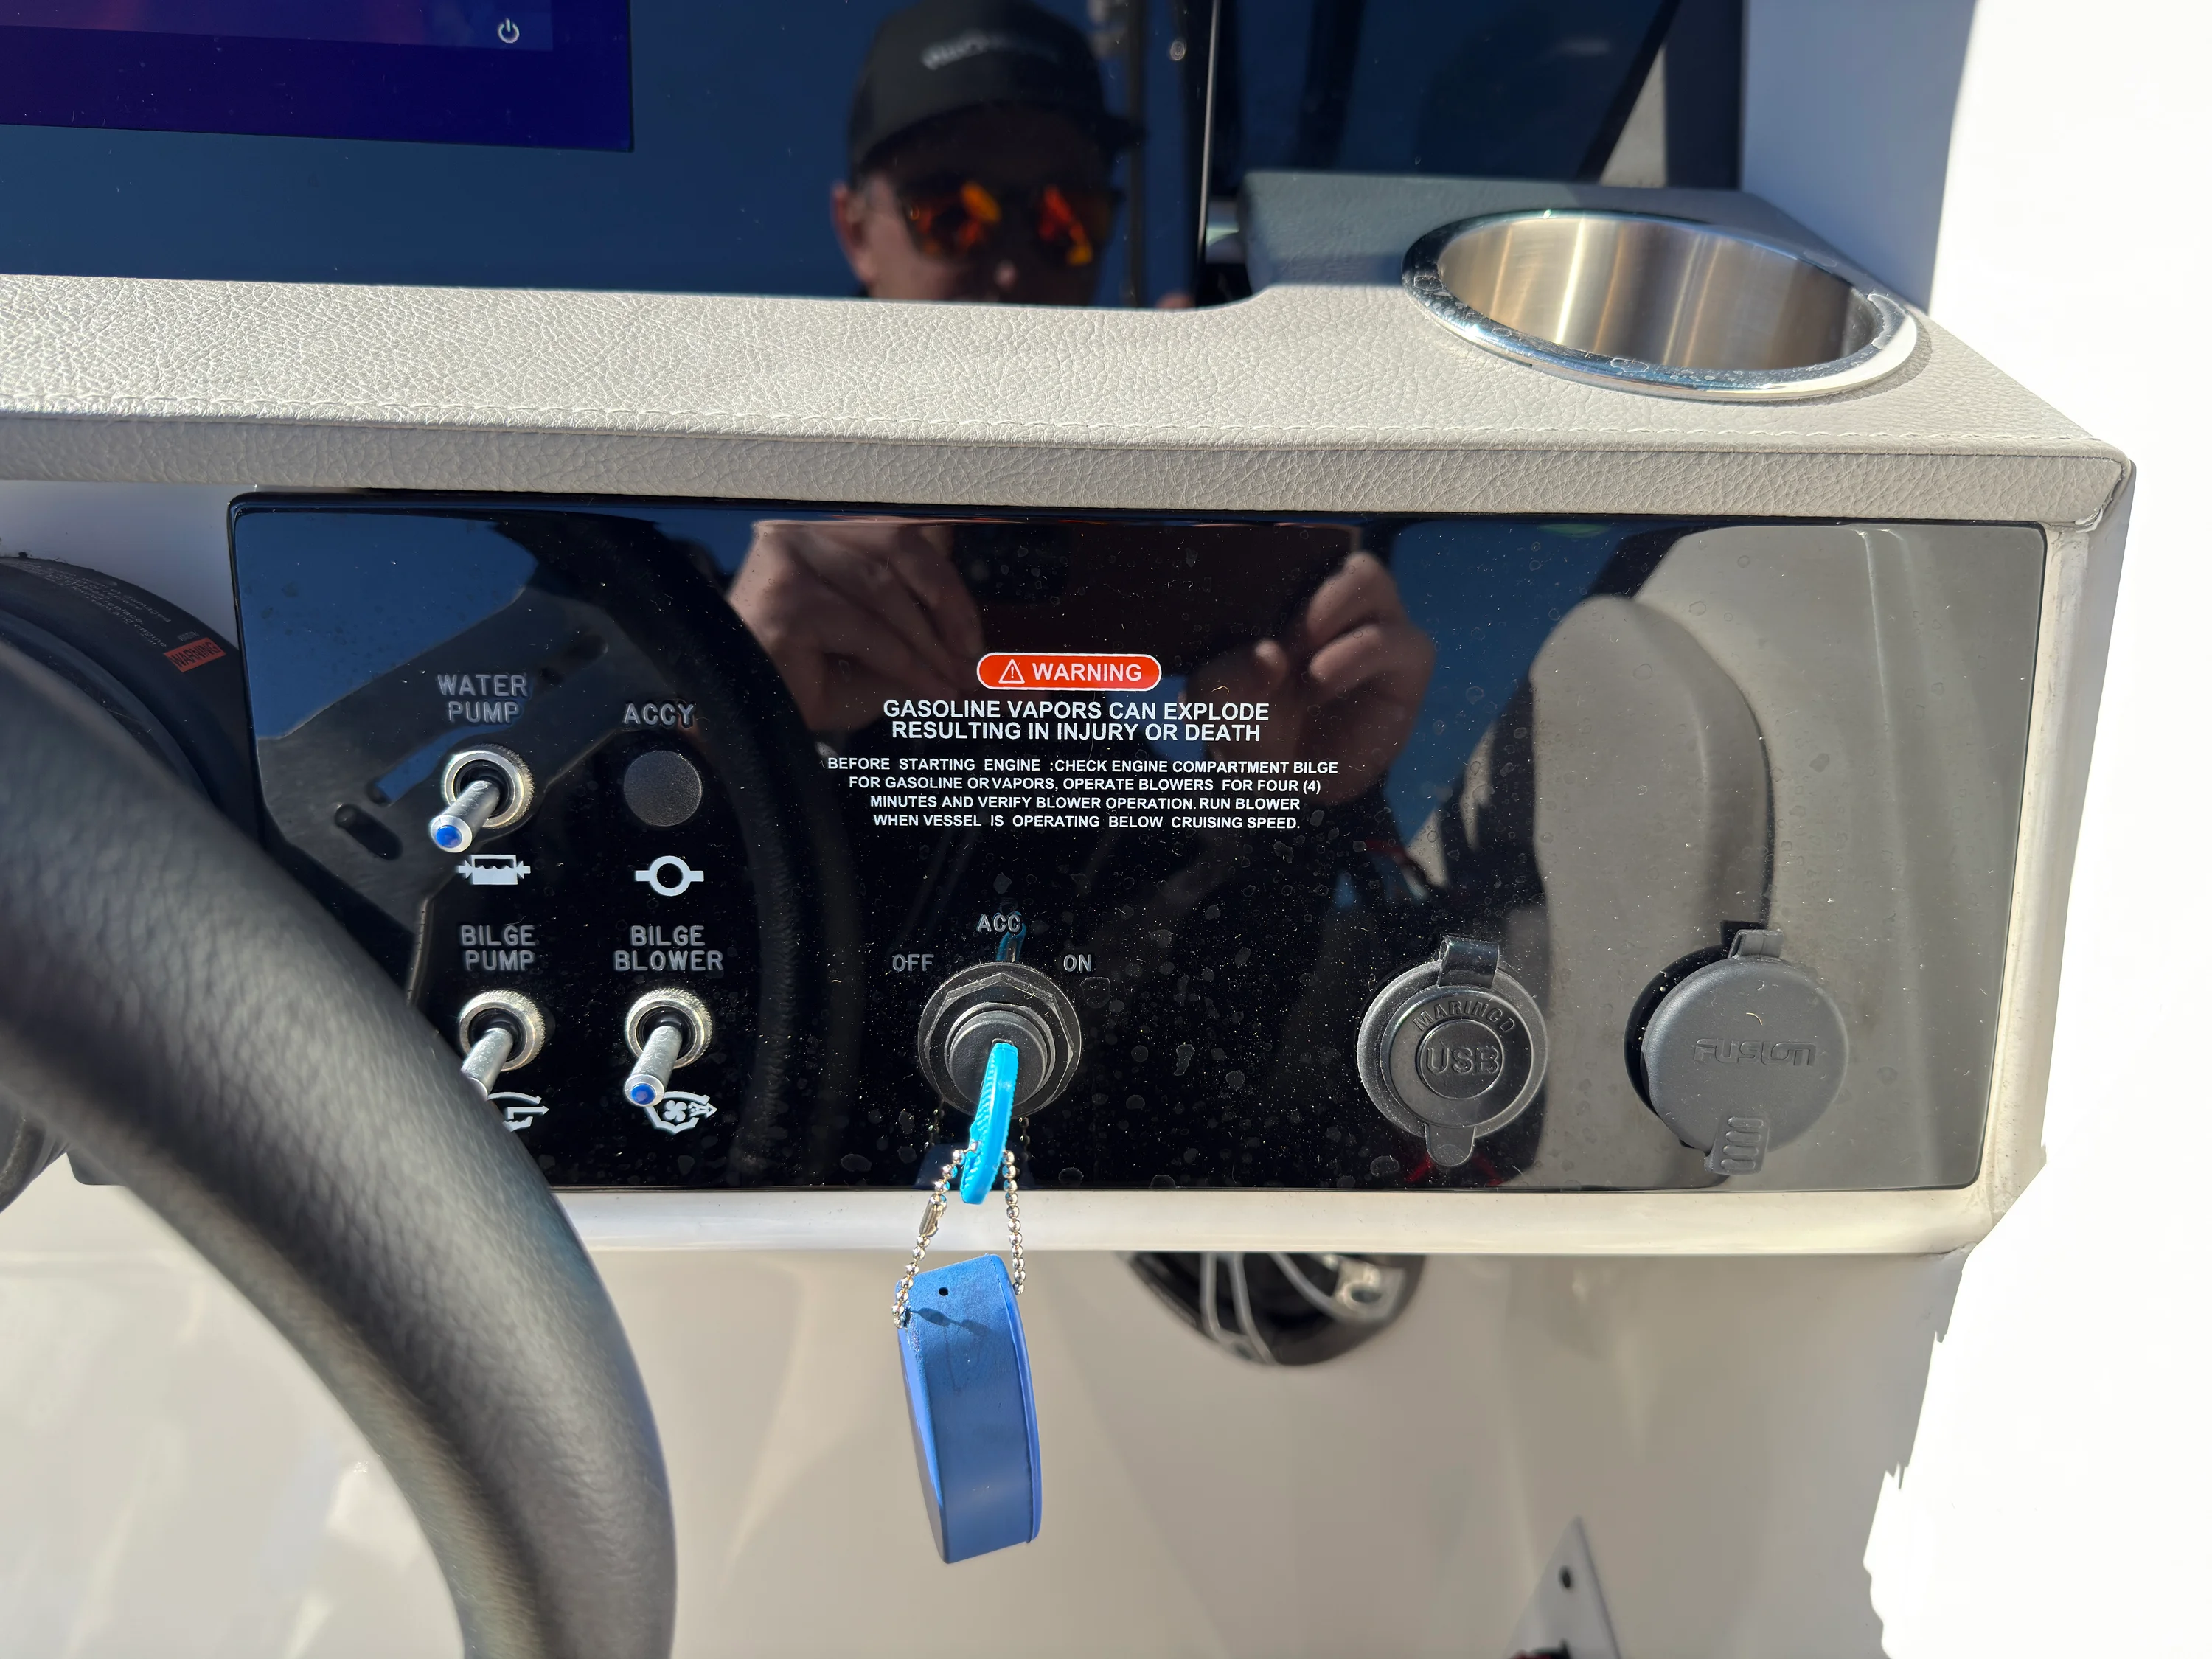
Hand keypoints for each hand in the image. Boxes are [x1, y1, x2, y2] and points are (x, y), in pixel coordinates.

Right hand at [728, 519, 982, 732]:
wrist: (748, 723)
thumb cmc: (800, 686)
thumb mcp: (876, 657)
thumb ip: (921, 635)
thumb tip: (978, 643)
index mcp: (818, 536)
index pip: (898, 531)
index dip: (943, 578)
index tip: (970, 629)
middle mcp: (797, 536)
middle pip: (899, 545)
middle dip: (947, 603)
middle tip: (970, 655)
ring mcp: (787, 562)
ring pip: (886, 589)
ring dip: (929, 642)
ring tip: (950, 680)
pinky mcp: (787, 599)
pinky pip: (867, 628)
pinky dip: (907, 662)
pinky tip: (926, 687)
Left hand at [1189, 553, 1434, 805]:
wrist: (1295, 784)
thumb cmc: (1256, 730)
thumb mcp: (1218, 710)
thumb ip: (1222, 682)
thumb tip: (1267, 655)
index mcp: (1281, 593)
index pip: (1278, 545)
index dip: (1258, 556)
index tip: (1231, 591)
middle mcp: (1331, 597)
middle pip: (1328, 546)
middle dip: (1293, 589)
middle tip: (1271, 639)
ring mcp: (1373, 622)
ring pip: (1367, 575)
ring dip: (1326, 611)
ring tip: (1299, 665)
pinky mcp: (1407, 658)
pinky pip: (1398, 638)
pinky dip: (1354, 657)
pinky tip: (1320, 685)